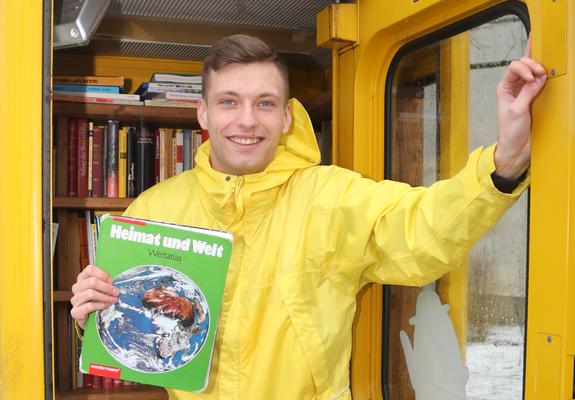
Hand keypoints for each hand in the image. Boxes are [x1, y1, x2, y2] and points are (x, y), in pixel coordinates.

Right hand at [70, 265, 118, 328]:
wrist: (89, 317)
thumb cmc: (97, 299)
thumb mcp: (101, 288)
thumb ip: (106, 282)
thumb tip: (119, 280)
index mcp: (82, 278)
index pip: (90, 270)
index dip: (103, 274)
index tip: (112, 281)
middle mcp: (77, 287)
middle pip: (91, 282)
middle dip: (107, 287)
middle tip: (116, 292)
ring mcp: (75, 299)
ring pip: (90, 293)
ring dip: (105, 296)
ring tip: (113, 299)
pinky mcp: (75, 311)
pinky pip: (89, 306)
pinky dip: (100, 305)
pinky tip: (106, 305)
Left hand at [495, 36, 546, 178]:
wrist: (516, 146)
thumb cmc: (511, 131)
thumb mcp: (518, 110)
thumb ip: (527, 93)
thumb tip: (538, 77)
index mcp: (504, 89)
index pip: (513, 69)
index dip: (523, 68)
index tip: (531, 77)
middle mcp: (513, 87)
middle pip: (522, 66)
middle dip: (532, 66)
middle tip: (541, 73)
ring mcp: (523, 91)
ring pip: (531, 71)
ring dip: (538, 68)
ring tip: (545, 72)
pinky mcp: (533, 96)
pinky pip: (538, 81)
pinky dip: (542, 74)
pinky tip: (545, 68)